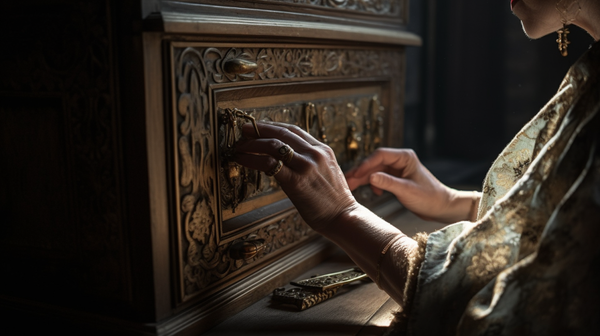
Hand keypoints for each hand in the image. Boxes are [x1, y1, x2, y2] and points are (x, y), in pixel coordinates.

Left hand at [234, 122, 357, 231]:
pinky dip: (252, 160)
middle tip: (244, 131)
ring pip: (273, 145)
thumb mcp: (327, 172)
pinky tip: (242, 161)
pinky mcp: (296, 182)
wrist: (343, 217)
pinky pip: (269, 164)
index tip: (259, 126)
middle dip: (259, 130)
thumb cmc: (334, 200)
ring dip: (252, 144)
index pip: (293, 130)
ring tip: (239, 147)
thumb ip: (311, 161)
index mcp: (322, 150)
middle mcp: (314, 154)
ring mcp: (306, 166)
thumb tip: (288, 158)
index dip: (273, 125)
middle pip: (281, 133)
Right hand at [345, 148, 472, 222]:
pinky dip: (373, 184)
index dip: (366, 164)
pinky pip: (380, 178)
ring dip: (364, 179)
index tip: (355, 175)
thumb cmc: (430, 198)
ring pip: (375, 171)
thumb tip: (370, 177)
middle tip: (347, 181)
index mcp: (405, 157)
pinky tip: (374, 193)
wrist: (442, 208)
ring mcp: (397, 169)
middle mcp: (400, 160)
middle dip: (361, 172)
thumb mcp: (407, 191)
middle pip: (374, 163)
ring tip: (351, 187)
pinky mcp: (396, 179)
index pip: (380, 155)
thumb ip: (388, 183)